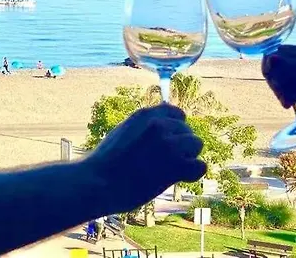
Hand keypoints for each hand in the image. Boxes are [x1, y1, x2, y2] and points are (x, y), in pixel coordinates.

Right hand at [83, 104, 205, 213]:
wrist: (96, 182)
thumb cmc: (105, 162)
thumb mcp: (123, 131)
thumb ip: (144, 125)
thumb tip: (161, 122)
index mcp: (146, 114)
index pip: (177, 113)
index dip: (175, 129)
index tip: (167, 143)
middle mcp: (160, 125)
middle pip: (188, 131)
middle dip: (181, 145)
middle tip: (165, 162)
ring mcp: (169, 144)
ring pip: (196, 144)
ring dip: (188, 157)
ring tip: (170, 169)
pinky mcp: (175, 165)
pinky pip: (199, 166)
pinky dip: (192, 174)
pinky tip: (179, 178)